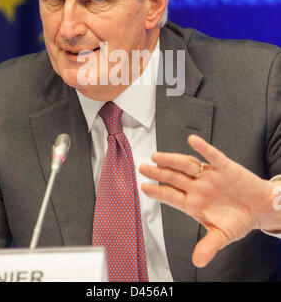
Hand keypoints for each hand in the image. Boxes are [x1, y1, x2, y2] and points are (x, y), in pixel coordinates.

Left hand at [139, 135, 280, 267]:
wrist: (259, 208)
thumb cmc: (238, 220)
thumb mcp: (222, 235)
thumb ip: (209, 246)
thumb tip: (197, 262)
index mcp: (194, 203)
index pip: (172, 197)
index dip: (158, 192)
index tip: (144, 187)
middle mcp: (198, 187)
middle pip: (174, 178)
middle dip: (159, 173)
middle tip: (143, 168)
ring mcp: (209, 176)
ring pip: (187, 166)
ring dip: (173, 160)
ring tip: (158, 157)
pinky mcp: (225, 167)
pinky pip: (212, 156)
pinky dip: (203, 148)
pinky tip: (193, 141)